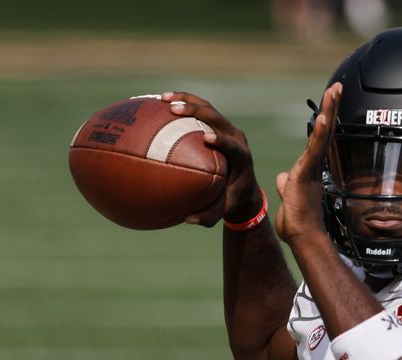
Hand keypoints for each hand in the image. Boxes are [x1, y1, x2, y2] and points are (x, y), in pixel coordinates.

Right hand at [160, 91, 260, 226]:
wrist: (243, 187)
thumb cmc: (231, 200)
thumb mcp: (223, 211)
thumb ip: (209, 216)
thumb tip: (188, 219)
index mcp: (241, 158)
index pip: (234, 146)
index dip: (222, 140)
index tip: (206, 137)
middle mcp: (236, 138)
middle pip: (218, 118)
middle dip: (197, 110)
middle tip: (173, 109)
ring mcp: (227, 128)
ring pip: (208, 108)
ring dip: (186, 100)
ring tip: (162, 98)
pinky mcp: (217, 125)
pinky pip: (199, 110)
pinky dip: (182, 103)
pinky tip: (158, 102)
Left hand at [275, 82, 341, 245]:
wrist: (303, 237)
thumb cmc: (297, 223)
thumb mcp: (286, 196)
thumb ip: (284, 184)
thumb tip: (280, 177)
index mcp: (309, 168)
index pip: (317, 138)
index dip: (324, 118)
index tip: (329, 101)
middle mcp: (314, 165)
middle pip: (325, 130)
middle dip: (331, 106)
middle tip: (337, 85)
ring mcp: (313, 169)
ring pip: (323, 134)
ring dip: (329, 111)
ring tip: (334, 90)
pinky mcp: (307, 174)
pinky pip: (315, 150)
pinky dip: (319, 134)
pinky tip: (323, 117)